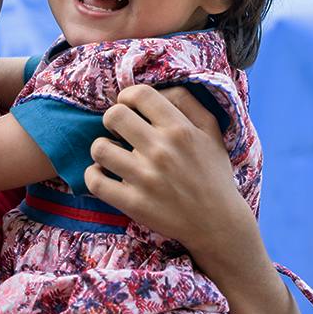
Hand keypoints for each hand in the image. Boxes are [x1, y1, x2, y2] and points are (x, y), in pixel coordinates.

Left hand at [84, 84, 252, 259]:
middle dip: (112, 121)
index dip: (127, 97)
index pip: (139, 94)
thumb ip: (187, 103)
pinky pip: (94, 180)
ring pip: (99, 147)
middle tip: (120, 133)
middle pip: (113, 115)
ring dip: (102, 149)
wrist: (219, 225)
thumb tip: (158, 88)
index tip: (130, 109)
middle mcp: (162, 151)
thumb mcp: (212, 132)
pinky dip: (93, 175)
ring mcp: (145, 178)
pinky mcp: (132, 203)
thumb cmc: (212, 174)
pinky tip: (105, 175)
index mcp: (181, 130)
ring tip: (114, 156)